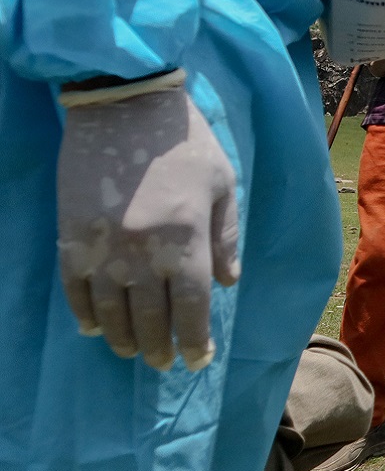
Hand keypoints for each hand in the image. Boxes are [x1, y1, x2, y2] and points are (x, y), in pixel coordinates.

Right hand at [56, 83, 238, 369]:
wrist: (125, 106)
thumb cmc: (186, 143)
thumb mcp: (222, 186)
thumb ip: (224, 238)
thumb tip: (228, 282)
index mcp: (185, 241)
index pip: (192, 308)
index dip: (195, 340)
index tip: (198, 361)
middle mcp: (142, 253)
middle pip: (150, 317)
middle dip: (159, 346)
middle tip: (164, 363)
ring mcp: (102, 247)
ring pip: (110, 310)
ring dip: (122, 337)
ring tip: (133, 351)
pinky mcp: (70, 236)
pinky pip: (74, 287)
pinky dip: (83, 312)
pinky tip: (92, 327)